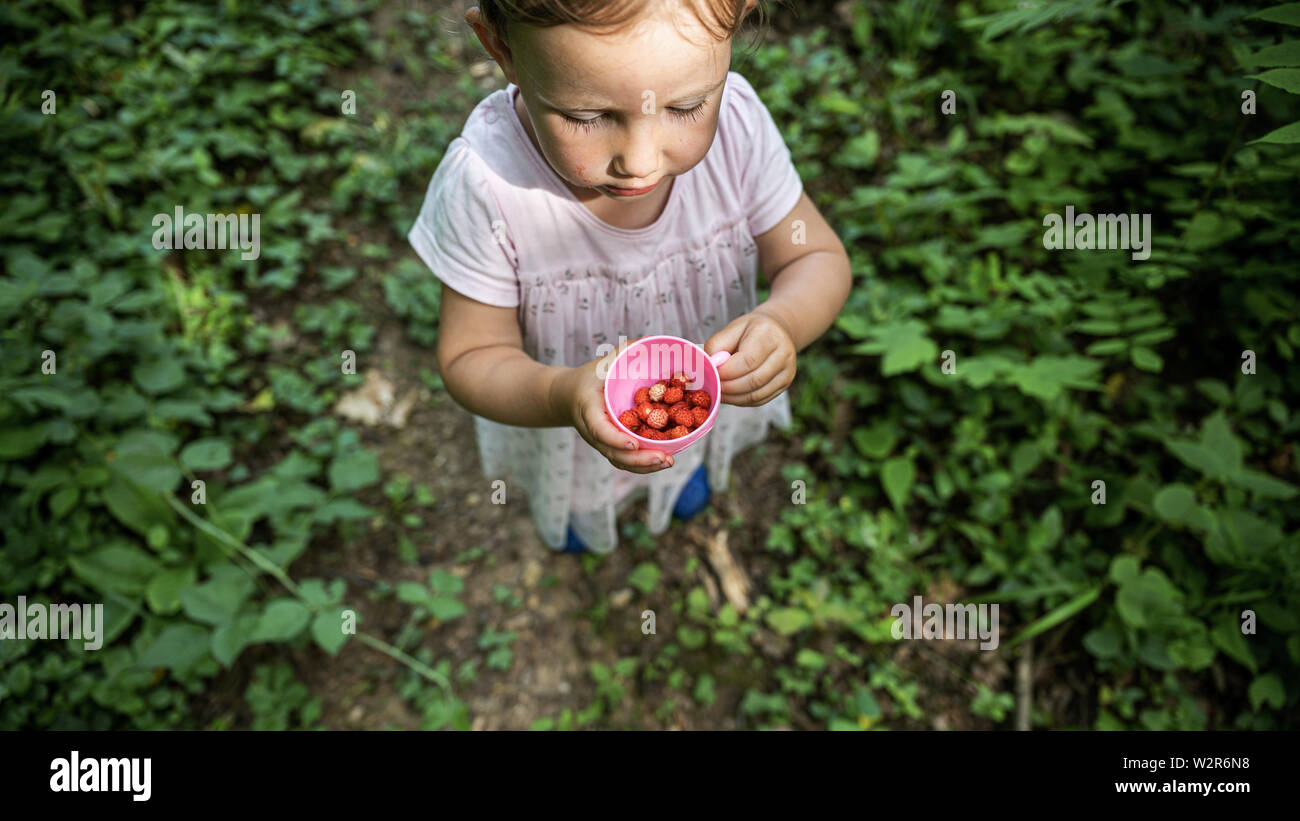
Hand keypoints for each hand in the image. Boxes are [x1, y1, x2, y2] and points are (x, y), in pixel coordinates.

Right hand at [553, 337, 675, 473]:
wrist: (567, 395)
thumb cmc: (588, 377)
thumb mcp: (602, 362)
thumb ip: (625, 351)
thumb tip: (653, 340)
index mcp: (587, 409)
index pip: (599, 429)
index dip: (615, 439)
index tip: (633, 444)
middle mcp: (593, 431)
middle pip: (613, 453)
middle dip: (639, 460)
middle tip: (665, 458)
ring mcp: (600, 442)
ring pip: (620, 461)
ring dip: (645, 466)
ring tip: (668, 461)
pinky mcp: (609, 447)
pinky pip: (624, 460)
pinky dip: (642, 464)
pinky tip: (662, 460)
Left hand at [703, 309, 796, 405]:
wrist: (775, 332)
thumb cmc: (750, 331)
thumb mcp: (731, 329)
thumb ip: (717, 345)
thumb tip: (711, 367)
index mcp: (770, 335)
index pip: (748, 360)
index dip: (727, 371)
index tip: (712, 373)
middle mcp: (784, 354)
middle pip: (754, 380)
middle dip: (728, 387)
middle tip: (712, 385)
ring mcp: (787, 371)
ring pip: (757, 395)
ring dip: (733, 397)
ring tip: (719, 391)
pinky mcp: (785, 384)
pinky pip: (760, 400)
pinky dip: (741, 401)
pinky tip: (731, 395)